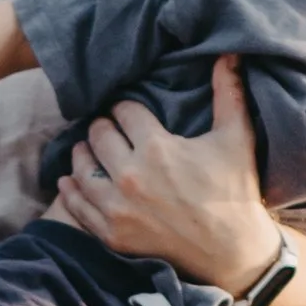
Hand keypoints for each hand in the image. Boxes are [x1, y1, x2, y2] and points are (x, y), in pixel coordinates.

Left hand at [45, 54, 281, 286]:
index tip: (129, 111)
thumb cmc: (237, 192)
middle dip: (103, 127)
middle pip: (98, 136)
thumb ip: (229, 93)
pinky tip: (68, 180)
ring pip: (81, 168)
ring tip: (86, 149)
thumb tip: (230, 53)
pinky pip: (78, 206)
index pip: (124, 112)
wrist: (234, 253)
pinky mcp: (112, 234)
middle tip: (108, 128)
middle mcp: (131, 176)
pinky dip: (70, 191)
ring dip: (82, 154)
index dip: (126, 108)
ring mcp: (118, 208)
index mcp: (157, 148)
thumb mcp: (236, 138)